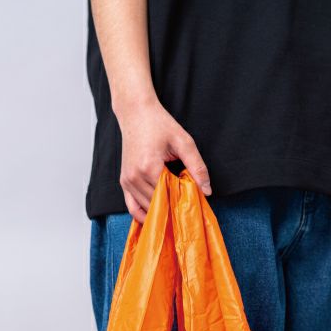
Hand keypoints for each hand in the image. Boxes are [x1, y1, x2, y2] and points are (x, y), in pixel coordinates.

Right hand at [115, 97, 210, 222]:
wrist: (135, 113)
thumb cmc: (159, 124)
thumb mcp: (184, 142)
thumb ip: (197, 167)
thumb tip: (207, 191)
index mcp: (149, 167)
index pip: (169, 196)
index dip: (182, 201)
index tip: (193, 202)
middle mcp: (135, 177)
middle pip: (157, 205)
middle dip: (172, 207)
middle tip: (185, 208)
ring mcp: (127, 181)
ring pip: (146, 209)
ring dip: (160, 212)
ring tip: (174, 212)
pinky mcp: (124, 182)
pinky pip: (132, 207)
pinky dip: (143, 214)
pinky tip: (156, 217)